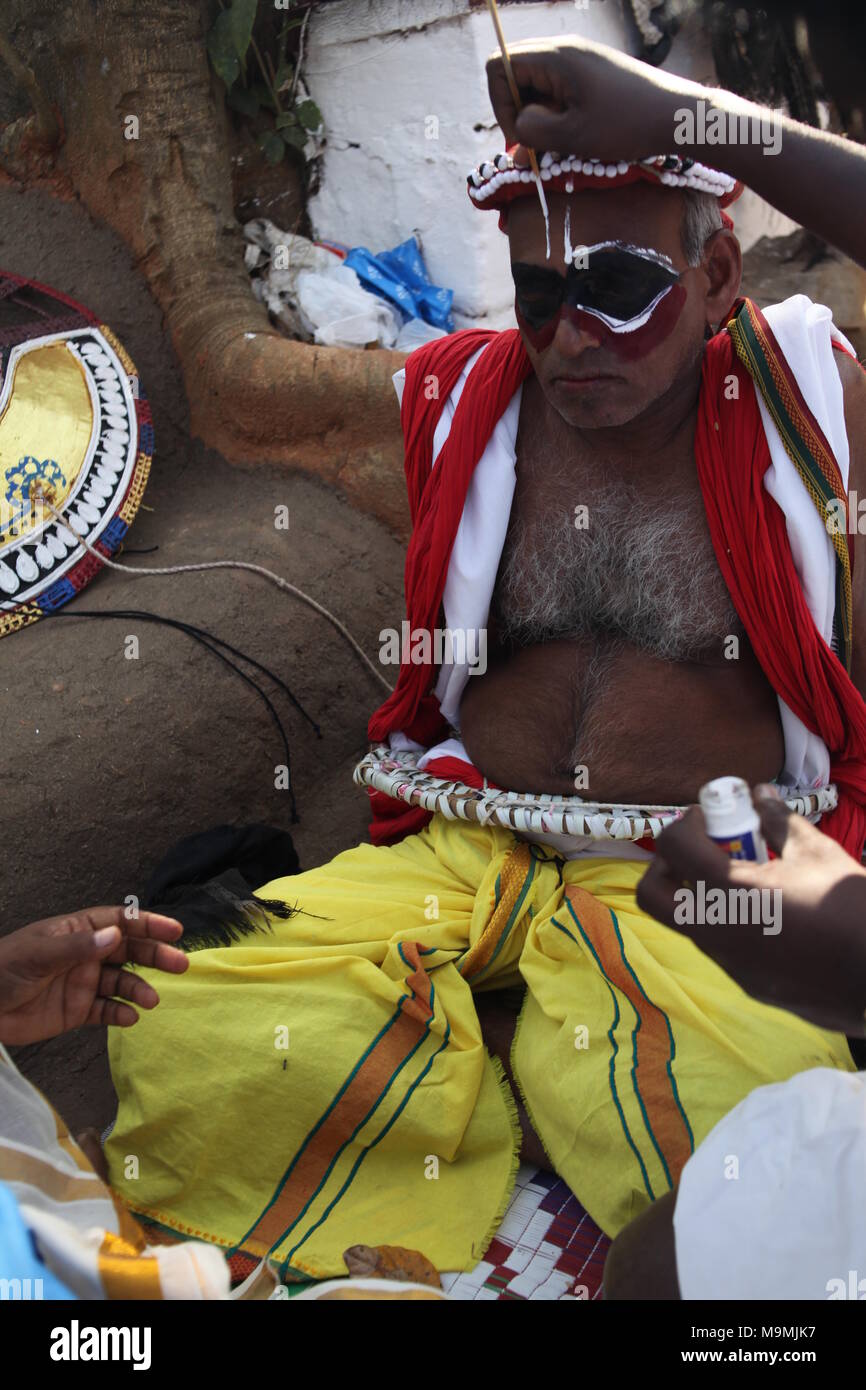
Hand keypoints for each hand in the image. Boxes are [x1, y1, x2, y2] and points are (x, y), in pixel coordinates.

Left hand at [0, 906, 187, 1045]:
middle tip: (180, 964)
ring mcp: (82, 982)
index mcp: (77, 931)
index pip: (120, 922)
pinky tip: (129, 1018)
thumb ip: (78, 947)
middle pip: (129, 950)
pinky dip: (120, 1013)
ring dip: (139, 988)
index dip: (148, 923)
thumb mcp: (39, 953)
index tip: (174, 930)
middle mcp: (85, 954)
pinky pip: (106, 1010)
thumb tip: (116, 935)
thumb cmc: (4, 970)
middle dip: (155, 955)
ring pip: (122, 981)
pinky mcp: (77, 1010)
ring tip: (150, 1000)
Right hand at [486, 36, 702, 160]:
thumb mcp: (572, 136)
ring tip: (556, 147)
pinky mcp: (592, 74)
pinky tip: (572, 137)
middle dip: (516, 111)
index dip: (500, 103)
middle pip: (516, 73)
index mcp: (556, 56)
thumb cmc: (626, 125)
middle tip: (534, 146)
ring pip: (537, 85)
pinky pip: (558, 90)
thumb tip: (517, 127)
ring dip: (537, 117)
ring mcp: (580, 60)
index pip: (499, 66)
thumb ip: (533, 131)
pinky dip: (556, 114)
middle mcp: (565, 50)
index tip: (518, 136)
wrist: (677, 115)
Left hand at [637, 787, 865, 1036]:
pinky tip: (768, 914)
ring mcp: (729, 963)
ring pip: (688, 923)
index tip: (708, 817)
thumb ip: (779, 822)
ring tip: (745, 880)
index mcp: (727, 891)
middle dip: (667, 866)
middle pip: (652, 896)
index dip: (684, 823)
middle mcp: (716, 931)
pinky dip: (727, 923)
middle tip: (701, 850)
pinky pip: (721, 947)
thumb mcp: (817, 853)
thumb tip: (760, 794)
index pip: (672, 847)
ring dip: (699, 895)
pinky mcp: (749, 984)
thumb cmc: (852, 909)